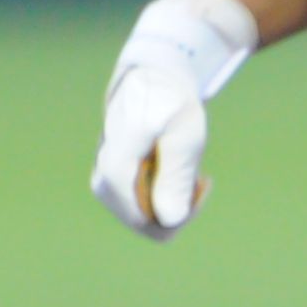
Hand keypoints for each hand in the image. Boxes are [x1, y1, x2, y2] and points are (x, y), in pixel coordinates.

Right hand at [89, 0, 259, 241]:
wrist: (153, 85)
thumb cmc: (173, 105)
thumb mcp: (185, 135)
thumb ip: (177, 175)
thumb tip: (170, 220)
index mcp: (118, 158)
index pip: (140, 213)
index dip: (176, 212)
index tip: (202, 186)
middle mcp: (104, 174)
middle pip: (142, 222)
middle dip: (177, 210)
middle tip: (200, 181)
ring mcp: (105, 181)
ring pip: (141, 220)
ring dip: (172, 204)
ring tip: (191, 177)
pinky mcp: (111, 184)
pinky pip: (140, 210)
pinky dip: (164, 200)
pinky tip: (179, 178)